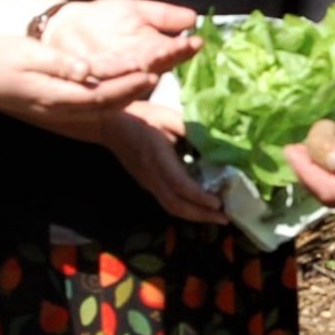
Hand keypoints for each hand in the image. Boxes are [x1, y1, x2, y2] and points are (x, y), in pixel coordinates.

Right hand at [0, 34, 161, 114]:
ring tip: (152, 78)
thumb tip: (86, 70)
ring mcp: (59, 112)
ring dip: (129, 95)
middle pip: (107, 105)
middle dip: (136, 91)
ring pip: (102, 108)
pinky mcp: (59, 107)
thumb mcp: (27, 55)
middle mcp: (61, 109)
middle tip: (162, 74)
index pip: (100, 95)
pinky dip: (114, 97)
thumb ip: (58, 64)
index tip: (150, 72)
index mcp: (55, 97)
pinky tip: (127, 86)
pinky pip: (92, 106)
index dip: (127, 86)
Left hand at [38, 0, 199, 78]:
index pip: (171, 53)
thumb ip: (163, 15)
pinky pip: (97, 73)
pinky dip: (104, 71)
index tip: (196, 42)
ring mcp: (111, 74)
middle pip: (153, 65)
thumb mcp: (137, 11)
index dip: (182, 49)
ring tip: (151, 58)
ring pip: (128, 73)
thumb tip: (193, 18)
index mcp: (150, 53)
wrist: (67, 26)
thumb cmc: (106, 20)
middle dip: (164, 58)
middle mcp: (134, 68)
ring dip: (139, 68)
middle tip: (175, 49)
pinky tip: (111, 66)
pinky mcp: (87, 74)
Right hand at [94, 108, 226, 224]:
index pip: (180, 185)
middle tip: (225, 218)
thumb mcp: (166, 116)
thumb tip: (215, 141)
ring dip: (194, 216)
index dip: (199, 197)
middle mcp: (152, 176)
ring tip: (216, 217)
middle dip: (201, 215)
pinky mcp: (147, 184)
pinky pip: (167, 202)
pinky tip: (199, 207)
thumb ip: (189, 128)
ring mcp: (147, 183)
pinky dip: (185, 208)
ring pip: (171, 207)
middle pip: (176, 205)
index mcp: (157, 158)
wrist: (109, 125)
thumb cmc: (140, 117)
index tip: (218, 203)